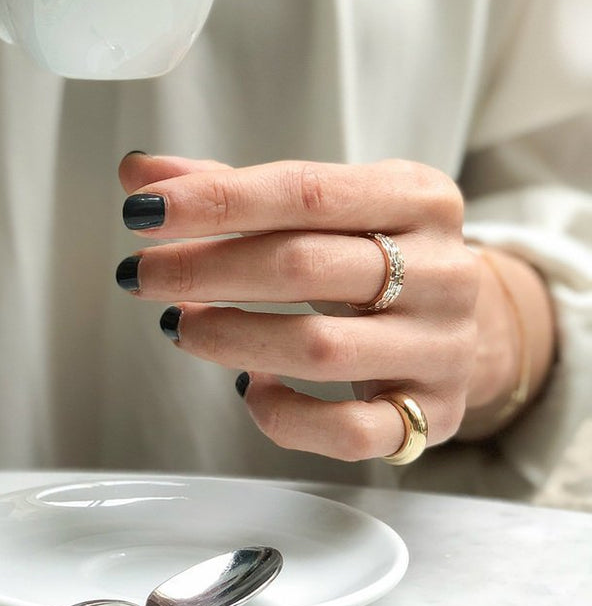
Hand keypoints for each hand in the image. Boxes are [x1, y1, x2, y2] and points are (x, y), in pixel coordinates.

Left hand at [116, 152, 550, 461]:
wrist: (466, 322)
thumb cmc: (372, 252)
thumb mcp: (320, 205)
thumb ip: (229, 187)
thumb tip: (140, 174)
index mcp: (417, 196)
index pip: (303, 191)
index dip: (216, 201)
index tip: (143, 211)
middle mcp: (442, 270)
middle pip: (302, 266)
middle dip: (204, 270)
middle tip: (141, 274)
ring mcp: (441, 347)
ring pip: (319, 349)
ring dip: (228, 337)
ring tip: (175, 325)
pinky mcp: (432, 415)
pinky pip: (349, 431)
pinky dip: (285, 415)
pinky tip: (249, 388)